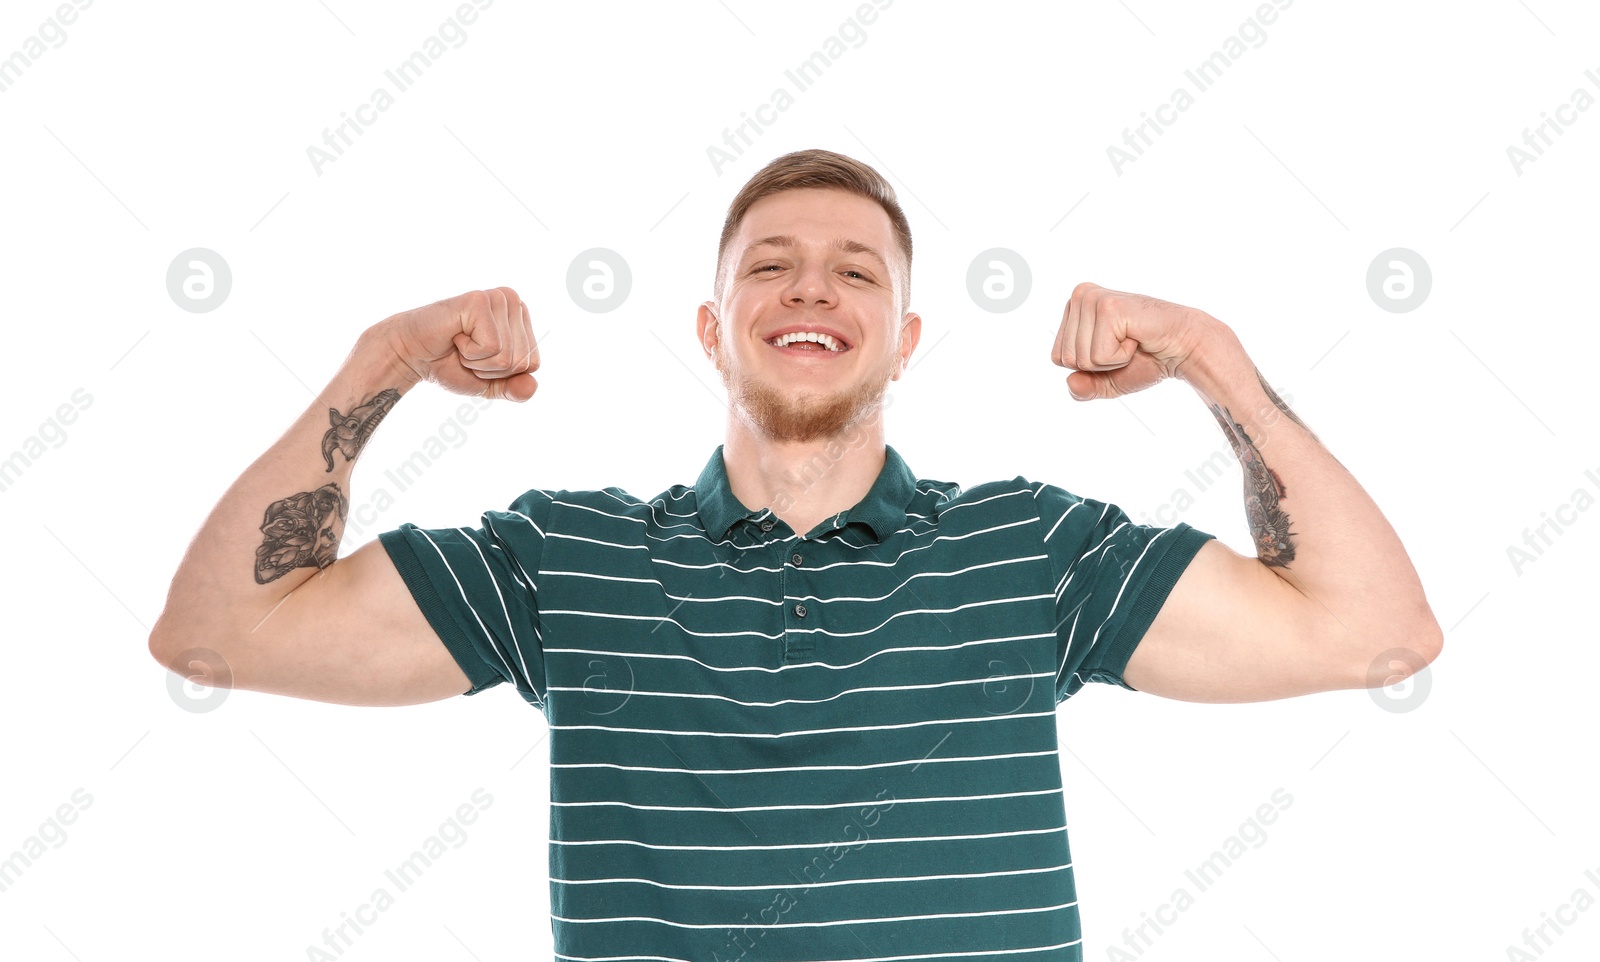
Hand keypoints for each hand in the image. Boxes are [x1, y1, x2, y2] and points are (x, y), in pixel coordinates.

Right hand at [379, 287, 538, 400]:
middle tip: (466, 351)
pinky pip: (491, 348)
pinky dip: (469, 352)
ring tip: (460, 343)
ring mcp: (498, 298)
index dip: (502, 374)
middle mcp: (513, 301)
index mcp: (521, 317)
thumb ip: (514, 389)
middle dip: (490, 369)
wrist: (412, 356)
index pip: (533, 364)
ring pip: (508, 357)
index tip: (478, 358)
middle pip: (522, 361)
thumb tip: (532, 386)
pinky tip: (455, 336)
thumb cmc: (450, 364)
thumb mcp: (489, 384)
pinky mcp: (479, 301)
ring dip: (478, 361)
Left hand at [1050, 282, 1209, 400]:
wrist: (1181, 348)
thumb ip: (1083, 388)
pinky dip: (1121, 356)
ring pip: (1081, 358)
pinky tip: (1136, 338)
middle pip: (1067, 358)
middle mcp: (1079, 296)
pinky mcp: (1108, 307)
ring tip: (1131, 340)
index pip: (1057, 358)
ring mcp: (1092, 299)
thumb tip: (1071, 384)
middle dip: (1098, 365)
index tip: (1114, 349)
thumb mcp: (1106, 380)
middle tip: (1125, 345)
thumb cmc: (1146, 359)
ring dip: (1111, 360)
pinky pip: (1099, 356)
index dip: (1088, 367)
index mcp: (1074, 308)